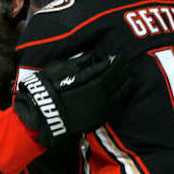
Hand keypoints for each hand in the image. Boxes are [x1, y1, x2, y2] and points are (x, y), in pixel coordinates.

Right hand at [14, 52, 132, 146]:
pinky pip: (116, 107)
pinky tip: (124, 94)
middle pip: (117, 80)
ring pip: (120, 94)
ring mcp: (100, 108)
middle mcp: (100, 95)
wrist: (44, 114)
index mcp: (92, 82)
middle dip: (124, 70)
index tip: (121, 55)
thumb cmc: (49, 88)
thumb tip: (92, 56)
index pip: (111, 69)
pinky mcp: (98, 118)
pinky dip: (122, 99)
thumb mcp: (60, 68)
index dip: (117, 62)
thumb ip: (79, 62)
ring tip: (130, 76)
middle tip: (128, 62)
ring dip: (126, 84)